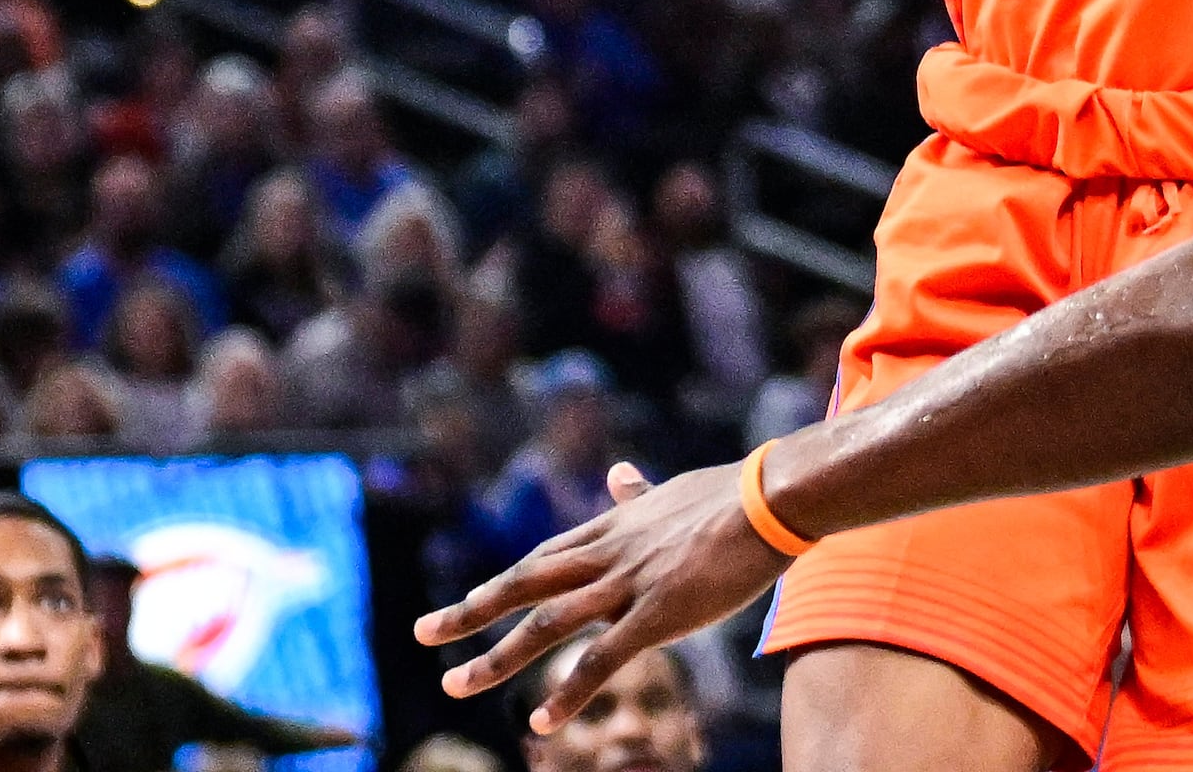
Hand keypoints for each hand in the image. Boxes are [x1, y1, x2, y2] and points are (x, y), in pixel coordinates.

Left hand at [412, 460, 791, 732]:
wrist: (770, 498)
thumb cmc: (731, 497)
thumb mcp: (670, 493)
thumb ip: (638, 494)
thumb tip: (620, 473)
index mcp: (608, 529)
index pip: (540, 561)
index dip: (500, 585)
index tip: (466, 605)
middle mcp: (605, 554)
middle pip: (522, 584)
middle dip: (469, 612)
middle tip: (422, 634)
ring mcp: (627, 584)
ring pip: (545, 623)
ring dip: (496, 657)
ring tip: (455, 685)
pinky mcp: (658, 614)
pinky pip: (603, 660)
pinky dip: (570, 692)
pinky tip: (542, 719)